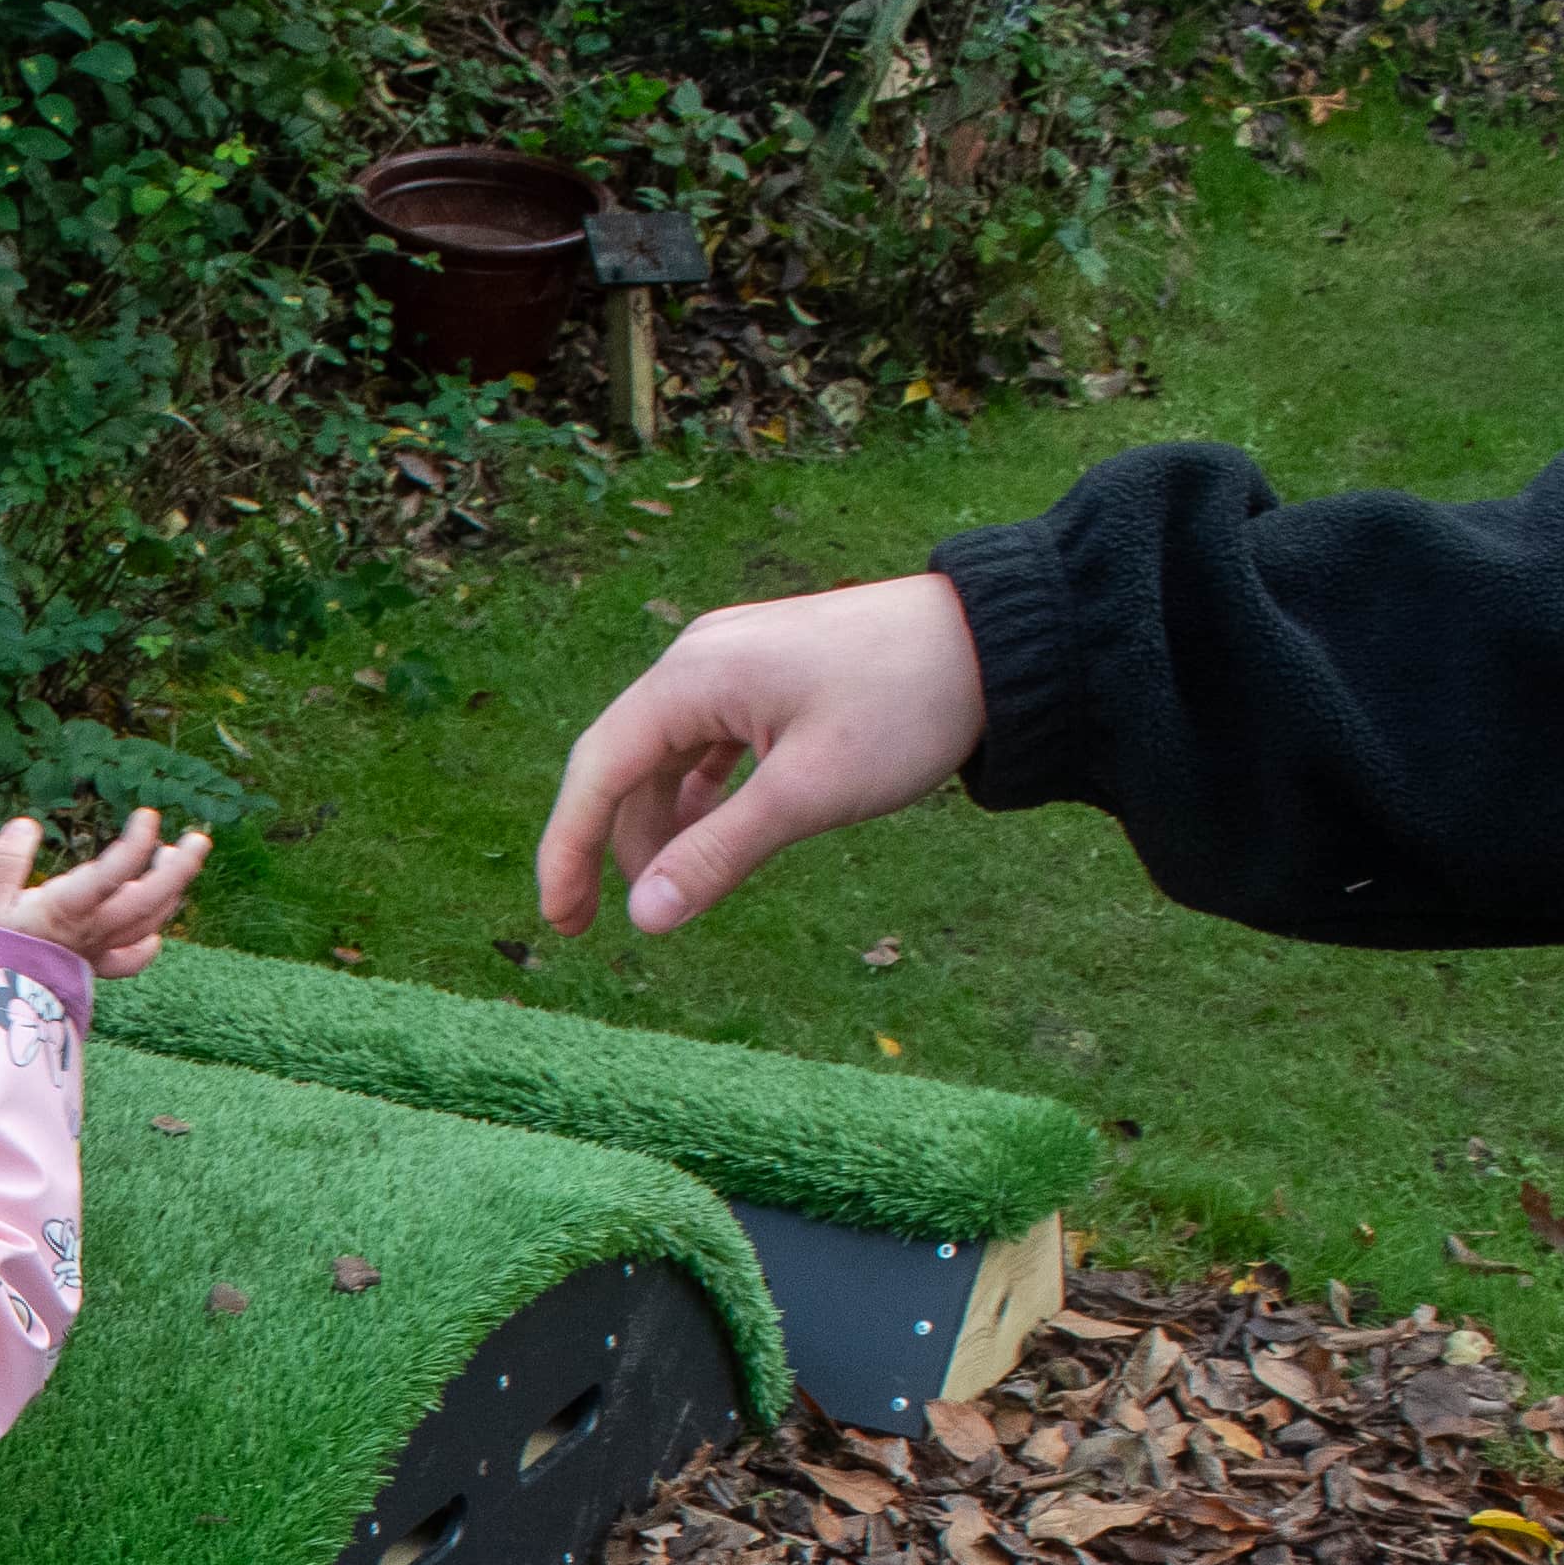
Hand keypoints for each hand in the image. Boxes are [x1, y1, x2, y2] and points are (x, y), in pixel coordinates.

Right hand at [0, 806, 213, 978]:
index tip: (148, 816)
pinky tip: (155, 932)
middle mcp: (92, 930)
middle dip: (180, 869)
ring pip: (147, 922)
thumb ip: (5, 861)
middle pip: (149, 900)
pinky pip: (131, 958)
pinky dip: (149, 942)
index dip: (138, 842)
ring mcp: (96, 951)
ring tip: (175, 859)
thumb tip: (27, 824)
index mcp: (67, 908)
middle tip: (198, 839)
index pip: (116, 872)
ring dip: (169, 891)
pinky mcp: (91, 968)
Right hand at [535, 571, 987, 938]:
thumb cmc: (906, 706)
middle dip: (606, 845)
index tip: (562, 924)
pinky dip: (695, 796)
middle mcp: (698, 659)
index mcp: (693, 677)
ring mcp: (733, 661)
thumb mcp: (808, 793)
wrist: (1001, 639)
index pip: (597, 770)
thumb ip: (718, 853)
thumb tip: (643, 918)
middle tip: (598, 925)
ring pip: (664, 756)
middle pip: (622, 763)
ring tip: (670, 889)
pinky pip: (704, 742)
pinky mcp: (768, 672)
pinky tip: (706, 835)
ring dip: (657, 825)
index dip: (568, 850)